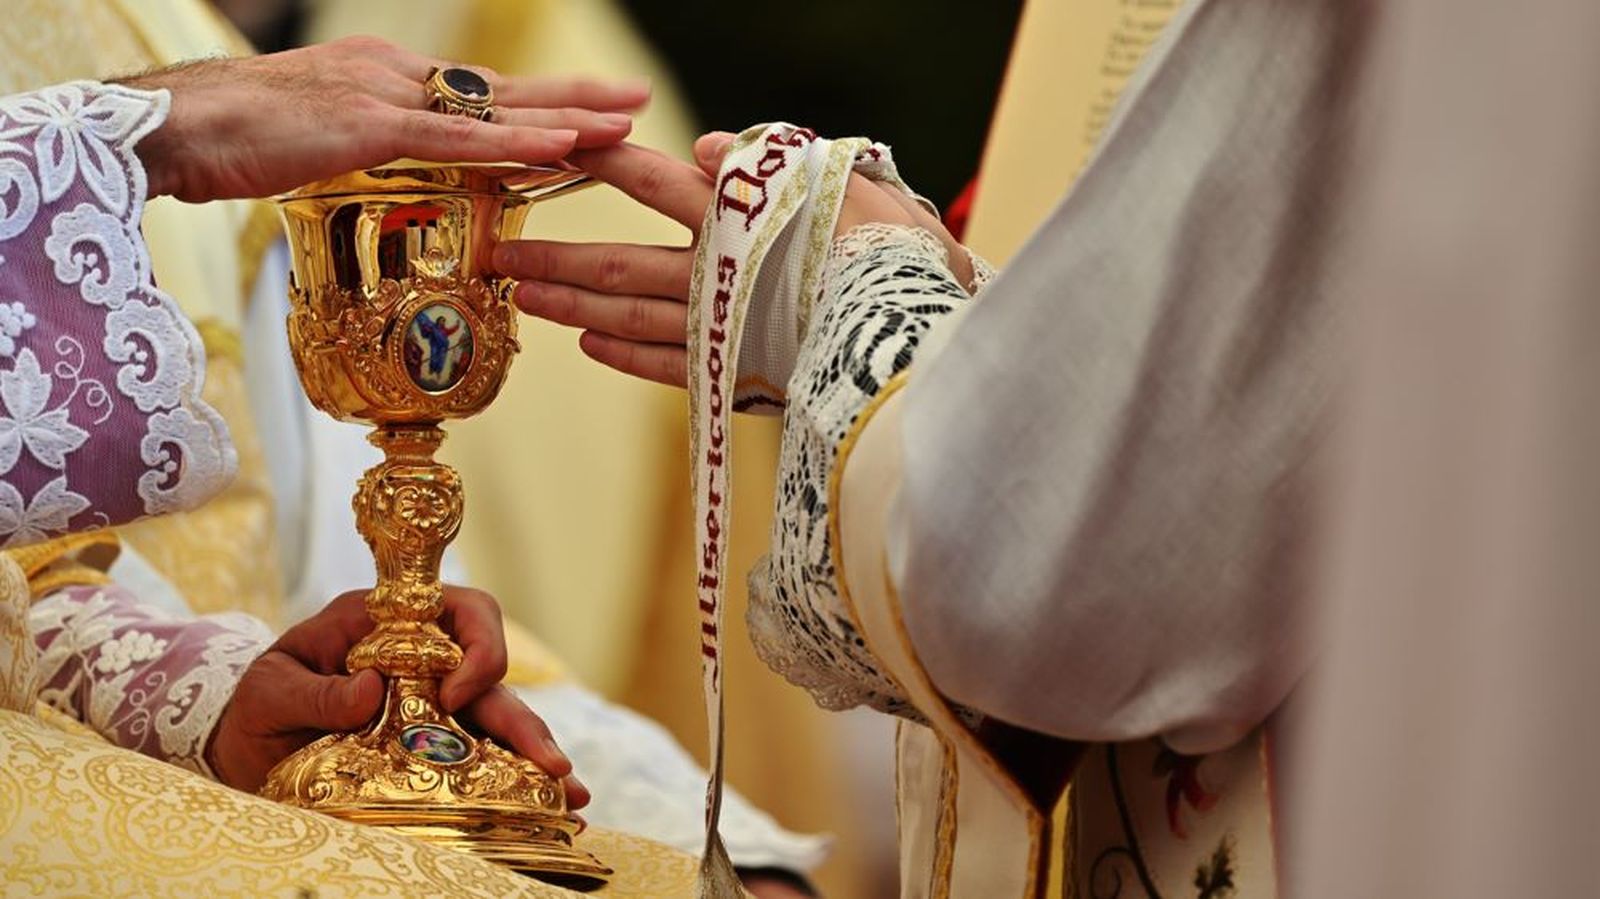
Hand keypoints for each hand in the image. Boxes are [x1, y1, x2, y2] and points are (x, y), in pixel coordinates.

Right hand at [123, 35, 649, 201]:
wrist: (175, 128)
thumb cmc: (237, 140)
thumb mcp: (321, 144)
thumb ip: (371, 156)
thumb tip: (404, 183)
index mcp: (385, 80)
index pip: (477, 94)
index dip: (538, 102)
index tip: (593, 108)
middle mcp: (395, 77)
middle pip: (504, 91)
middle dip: (575, 96)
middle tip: (636, 100)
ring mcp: (383, 97)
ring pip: (494, 110)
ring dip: (565, 116)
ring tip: (624, 120)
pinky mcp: (366, 127)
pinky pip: (456, 138)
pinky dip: (514, 143)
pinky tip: (562, 144)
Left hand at [206, 586, 587, 807]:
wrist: (239, 743)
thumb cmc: (256, 702)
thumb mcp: (270, 692)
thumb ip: (314, 691)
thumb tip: (367, 690)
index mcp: (389, 624)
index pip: (459, 610)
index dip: (475, 645)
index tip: (453, 694)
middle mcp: (424, 660)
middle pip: (492, 679)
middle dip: (526, 722)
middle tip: (552, 765)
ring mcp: (433, 704)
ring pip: (498, 721)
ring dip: (536, 756)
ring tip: (570, 796)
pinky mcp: (433, 747)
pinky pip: (483, 759)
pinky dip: (517, 783)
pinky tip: (548, 809)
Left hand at [494, 130, 969, 387]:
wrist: (925, 343)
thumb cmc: (892, 253)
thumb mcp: (844, 186)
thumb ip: (769, 162)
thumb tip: (700, 144)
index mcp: (742, 219)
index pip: (653, 182)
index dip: (600, 160)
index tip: (553, 144)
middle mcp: (720, 277)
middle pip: (619, 264)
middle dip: (556, 258)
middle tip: (501, 254)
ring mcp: (723, 332)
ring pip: (630, 320)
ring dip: (573, 308)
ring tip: (526, 299)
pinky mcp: (738, 376)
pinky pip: (666, 366)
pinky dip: (625, 357)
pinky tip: (590, 348)